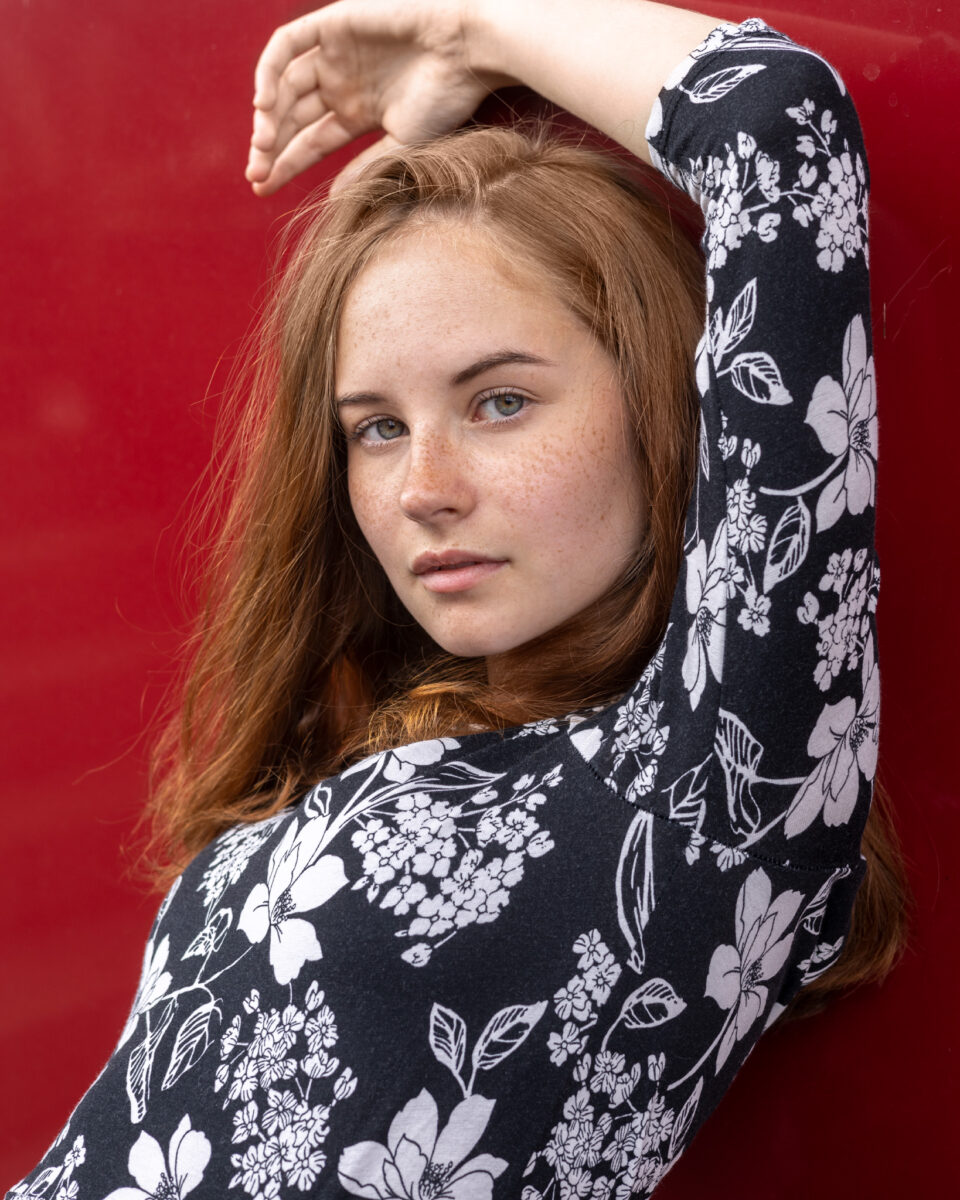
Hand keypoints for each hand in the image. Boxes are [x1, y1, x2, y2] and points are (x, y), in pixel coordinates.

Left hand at [246, 0, 509, 195]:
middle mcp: (342, 83)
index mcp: (357, 114)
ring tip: (263, 144)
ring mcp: (335, 53)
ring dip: (268, 115)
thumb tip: (332, 196)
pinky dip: (269, 71)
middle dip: (270, 145)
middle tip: (256, 172)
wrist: (468, 51)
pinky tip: (264, 104)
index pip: (309, 142)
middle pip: (291, 117)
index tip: (261, 188)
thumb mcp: (403, 144)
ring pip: (284, 85)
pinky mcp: (333, 24)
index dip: (284, 164)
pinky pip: (287, 44)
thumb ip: (365, 167)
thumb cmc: (447, 100)